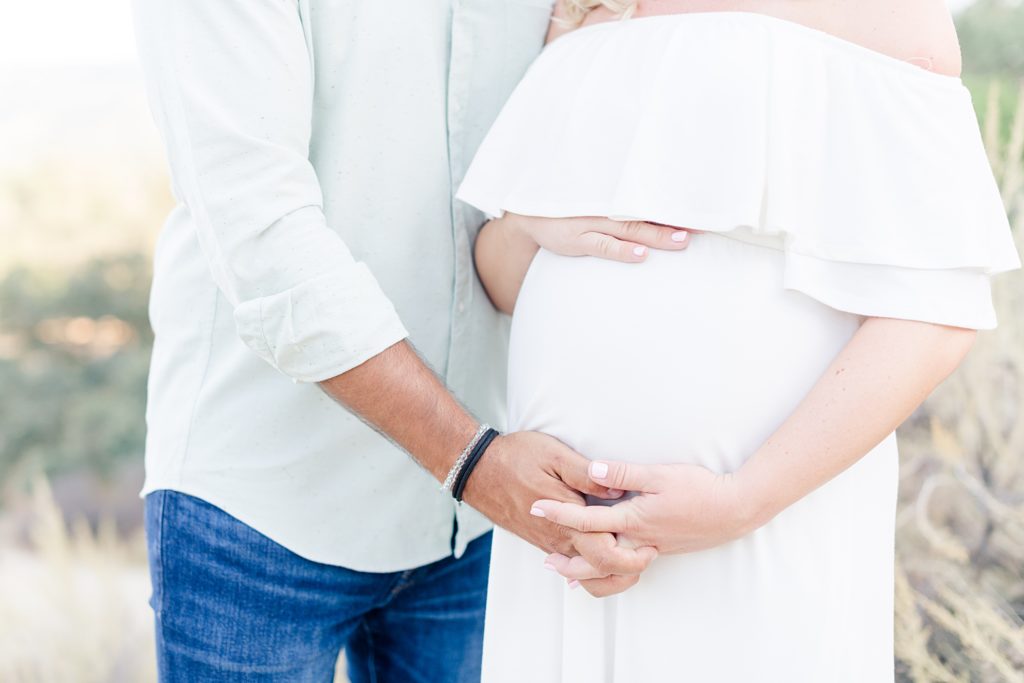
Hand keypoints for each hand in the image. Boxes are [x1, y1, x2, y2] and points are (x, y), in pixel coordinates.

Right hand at [460, 432, 657, 590]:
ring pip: (583, 573)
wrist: (478, 470)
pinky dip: (590, 566)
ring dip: (609, 572)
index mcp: (566, 520)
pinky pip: (570, 564)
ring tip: (631, 559)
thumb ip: (586, 474)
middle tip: (649, 554)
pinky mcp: (542, 541)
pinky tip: (602, 555)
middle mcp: (558, 539)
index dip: (632, 556)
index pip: (606, 554)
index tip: (652, 547)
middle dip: (628, 570)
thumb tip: (617, 487)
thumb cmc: (516, 457)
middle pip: (599, 571)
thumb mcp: (555, 455)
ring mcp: (549, 543)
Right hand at [502, 212, 699, 262]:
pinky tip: (641, 255)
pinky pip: (603, 246)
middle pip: (647, 211)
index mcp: (612, 193)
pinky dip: (622, 250)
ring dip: (657, 234)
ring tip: (682, 240)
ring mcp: (590, 221)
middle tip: (705, 224)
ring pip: (630, 228)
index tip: (705, 203)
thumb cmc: (569, 205)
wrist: (527, 212)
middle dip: (676, 218)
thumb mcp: (594, 195)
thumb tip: (662, 207)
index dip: (677, 200)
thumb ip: (624, 199)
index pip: (650, 195)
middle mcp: (605, 205)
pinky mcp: (576, 239)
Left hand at [531, 460, 755, 591]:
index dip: (559, 512)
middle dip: (568, 562)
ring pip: (613, 569)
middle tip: (545, 562)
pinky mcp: (663, 548)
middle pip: (595, 558)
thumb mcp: (661, 474)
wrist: (736, 509)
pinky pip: (630, 566)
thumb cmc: (700, 489)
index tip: (536, 506)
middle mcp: (639, 539)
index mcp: (634, 519)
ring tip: (569, 575)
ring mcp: (652, 547)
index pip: (587, 519)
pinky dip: (612, 571)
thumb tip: (594, 471)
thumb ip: (625, 474)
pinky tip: (609, 567)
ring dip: (589, 572)